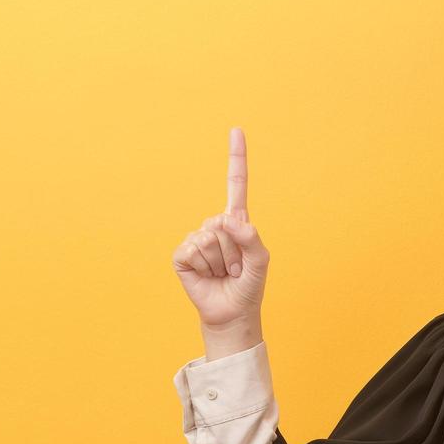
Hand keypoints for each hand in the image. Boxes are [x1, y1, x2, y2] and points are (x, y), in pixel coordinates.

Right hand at [172, 127, 269, 327]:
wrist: (231, 313)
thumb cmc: (248, 286)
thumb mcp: (261, 261)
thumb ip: (252, 237)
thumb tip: (229, 219)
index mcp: (236, 221)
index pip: (236, 183)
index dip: (236, 157)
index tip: (236, 130)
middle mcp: (214, 225)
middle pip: (221, 223)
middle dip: (232, 251)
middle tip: (234, 268)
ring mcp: (196, 239)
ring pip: (208, 239)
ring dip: (219, 262)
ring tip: (222, 273)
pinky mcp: (182, 255)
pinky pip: (192, 250)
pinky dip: (202, 267)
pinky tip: (205, 276)